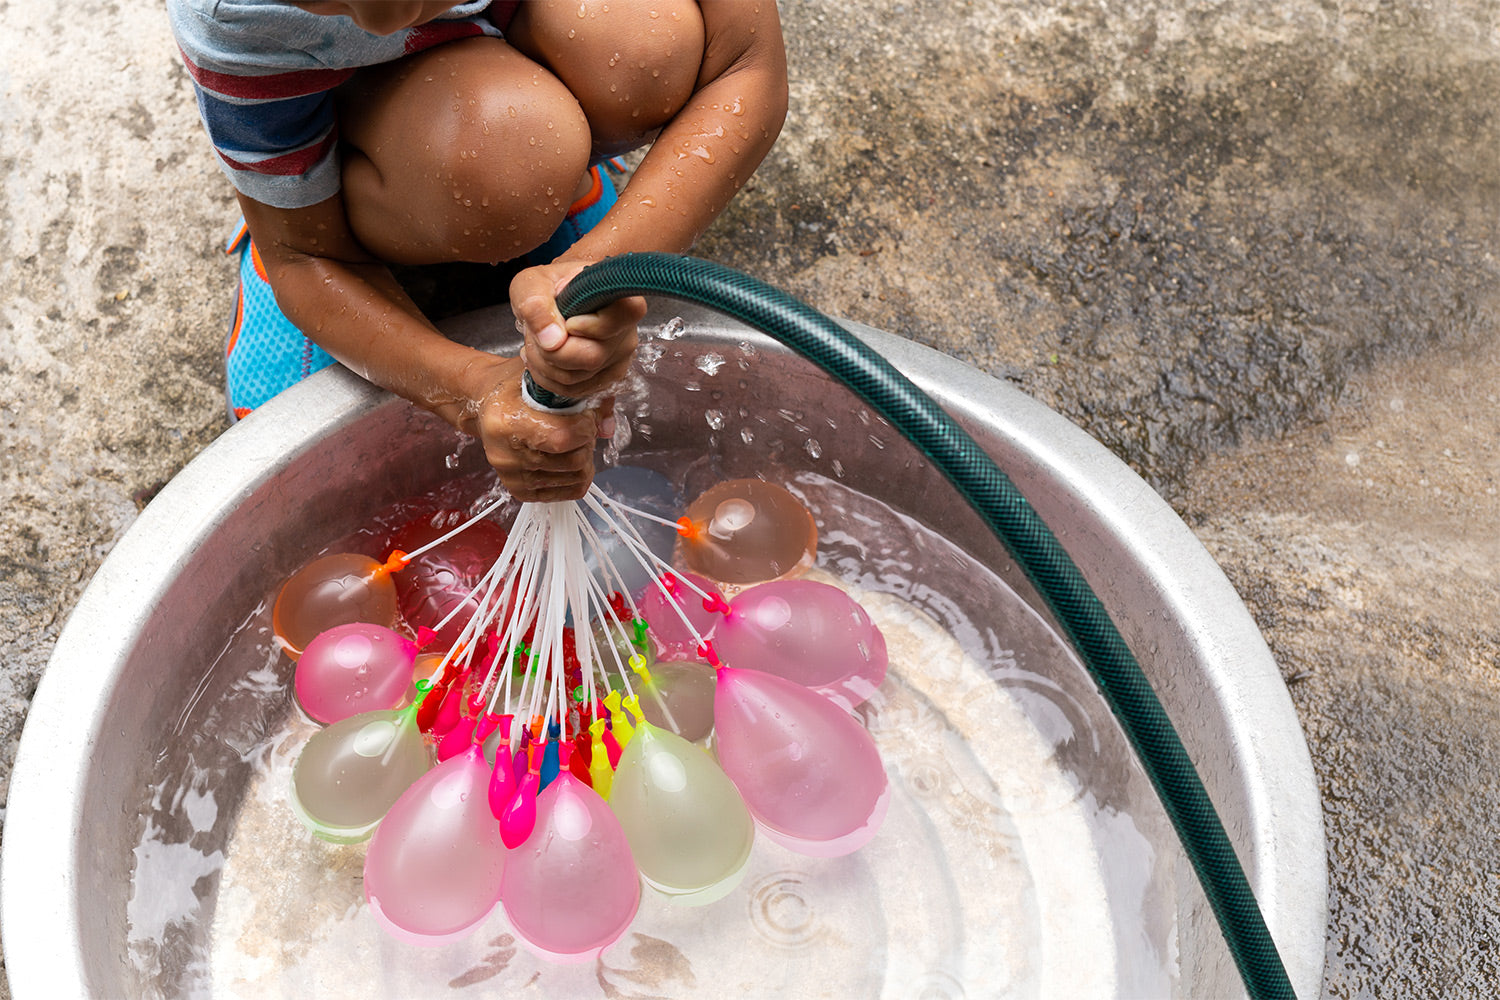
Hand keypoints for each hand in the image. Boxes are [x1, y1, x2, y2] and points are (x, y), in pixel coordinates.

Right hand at [463, 354, 615, 501]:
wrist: (487, 405)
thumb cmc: (516, 388)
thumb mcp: (545, 379)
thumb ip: (583, 397)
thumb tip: (607, 429)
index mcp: (505, 422)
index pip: (563, 438)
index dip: (585, 426)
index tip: (586, 415)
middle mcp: (504, 455)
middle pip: (573, 461)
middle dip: (587, 442)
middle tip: (580, 427)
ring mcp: (511, 477)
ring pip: (576, 478)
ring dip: (584, 458)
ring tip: (573, 441)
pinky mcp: (519, 491)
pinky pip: (569, 492)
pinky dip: (577, 475)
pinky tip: (568, 457)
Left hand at [510, 259, 645, 398]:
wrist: (556, 298)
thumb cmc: (549, 285)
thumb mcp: (532, 283)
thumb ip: (537, 305)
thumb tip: (552, 342)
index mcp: (619, 298)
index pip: (621, 318)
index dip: (589, 326)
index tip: (568, 320)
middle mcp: (627, 330)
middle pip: (591, 357)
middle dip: (551, 351)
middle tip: (534, 333)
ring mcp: (620, 356)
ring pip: (578, 378)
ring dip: (544, 364)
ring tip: (536, 342)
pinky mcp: (607, 375)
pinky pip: (575, 390)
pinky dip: (549, 378)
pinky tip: (543, 357)